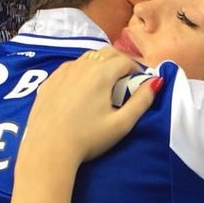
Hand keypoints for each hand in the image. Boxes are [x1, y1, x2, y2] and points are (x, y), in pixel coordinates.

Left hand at [22, 47, 162, 165]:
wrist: (47, 150)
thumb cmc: (87, 139)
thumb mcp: (121, 124)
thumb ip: (141, 101)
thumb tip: (156, 82)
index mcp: (101, 74)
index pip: (125, 60)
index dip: (136, 68)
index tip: (139, 82)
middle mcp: (81, 66)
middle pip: (106, 52)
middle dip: (120, 62)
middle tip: (125, 80)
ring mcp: (62, 72)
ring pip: (87, 58)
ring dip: (100, 64)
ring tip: (104, 85)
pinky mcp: (49, 81)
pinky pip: (70, 68)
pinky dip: (81, 72)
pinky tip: (81, 90)